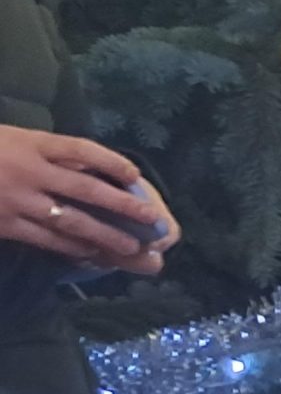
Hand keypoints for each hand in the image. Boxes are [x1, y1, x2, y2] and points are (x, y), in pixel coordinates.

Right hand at [0, 127, 173, 272]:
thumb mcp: (10, 138)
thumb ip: (44, 151)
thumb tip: (85, 167)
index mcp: (30, 143)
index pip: (81, 150)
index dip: (111, 162)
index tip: (135, 174)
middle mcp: (29, 171)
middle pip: (87, 188)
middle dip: (123, 206)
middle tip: (152, 221)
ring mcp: (17, 200)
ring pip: (71, 221)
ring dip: (105, 235)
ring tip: (132, 248)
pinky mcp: (6, 225)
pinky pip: (46, 240)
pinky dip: (72, 249)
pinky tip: (92, 255)